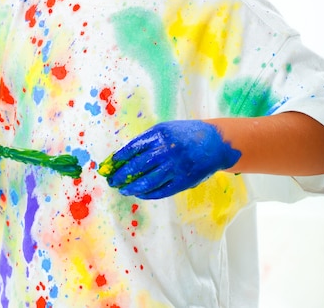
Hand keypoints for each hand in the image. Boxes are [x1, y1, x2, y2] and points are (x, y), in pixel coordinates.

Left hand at [100, 120, 240, 198]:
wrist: (215, 143)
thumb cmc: (186, 134)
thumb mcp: (166, 129)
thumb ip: (147, 141)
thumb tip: (123, 157)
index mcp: (160, 134)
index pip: (132, 148)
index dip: (118, 159)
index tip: (108, 165)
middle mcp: (167, 150)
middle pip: (137, 166)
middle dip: (120, 175)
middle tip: (111, 180)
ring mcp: (175, 167)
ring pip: (147, 182)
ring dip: (131, 187)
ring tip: (123, 189)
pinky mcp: (183, 181)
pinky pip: (160, 191)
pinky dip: (147, 194)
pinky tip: (139, 193)